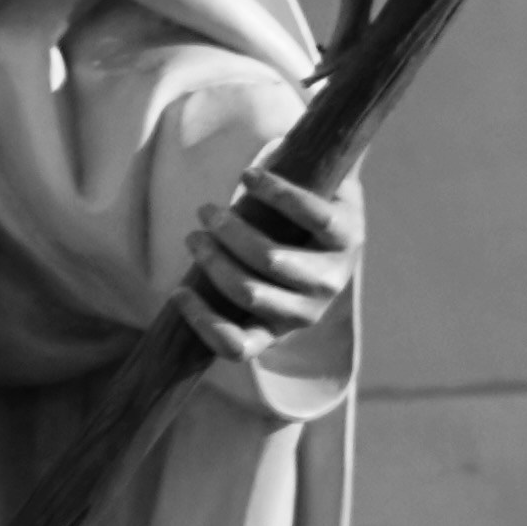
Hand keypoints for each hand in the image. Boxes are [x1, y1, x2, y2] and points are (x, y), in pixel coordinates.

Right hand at [179, 159, 361, 363]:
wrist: (333, 211)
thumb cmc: (280, 249)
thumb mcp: (253, 279)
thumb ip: (224, 287)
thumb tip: (179, 291)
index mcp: (279, 328)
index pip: (239, 347)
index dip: (203, 323)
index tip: (178, 291)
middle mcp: (309, 311)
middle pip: (248, 293)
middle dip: (212, 260)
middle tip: (194, 235)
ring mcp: (332, 276)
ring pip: (272, 259)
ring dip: (231, 230)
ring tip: (209, 211)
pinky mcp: (348, 235)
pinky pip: (306, 213)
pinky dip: (272, 192)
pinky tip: (249, 179)